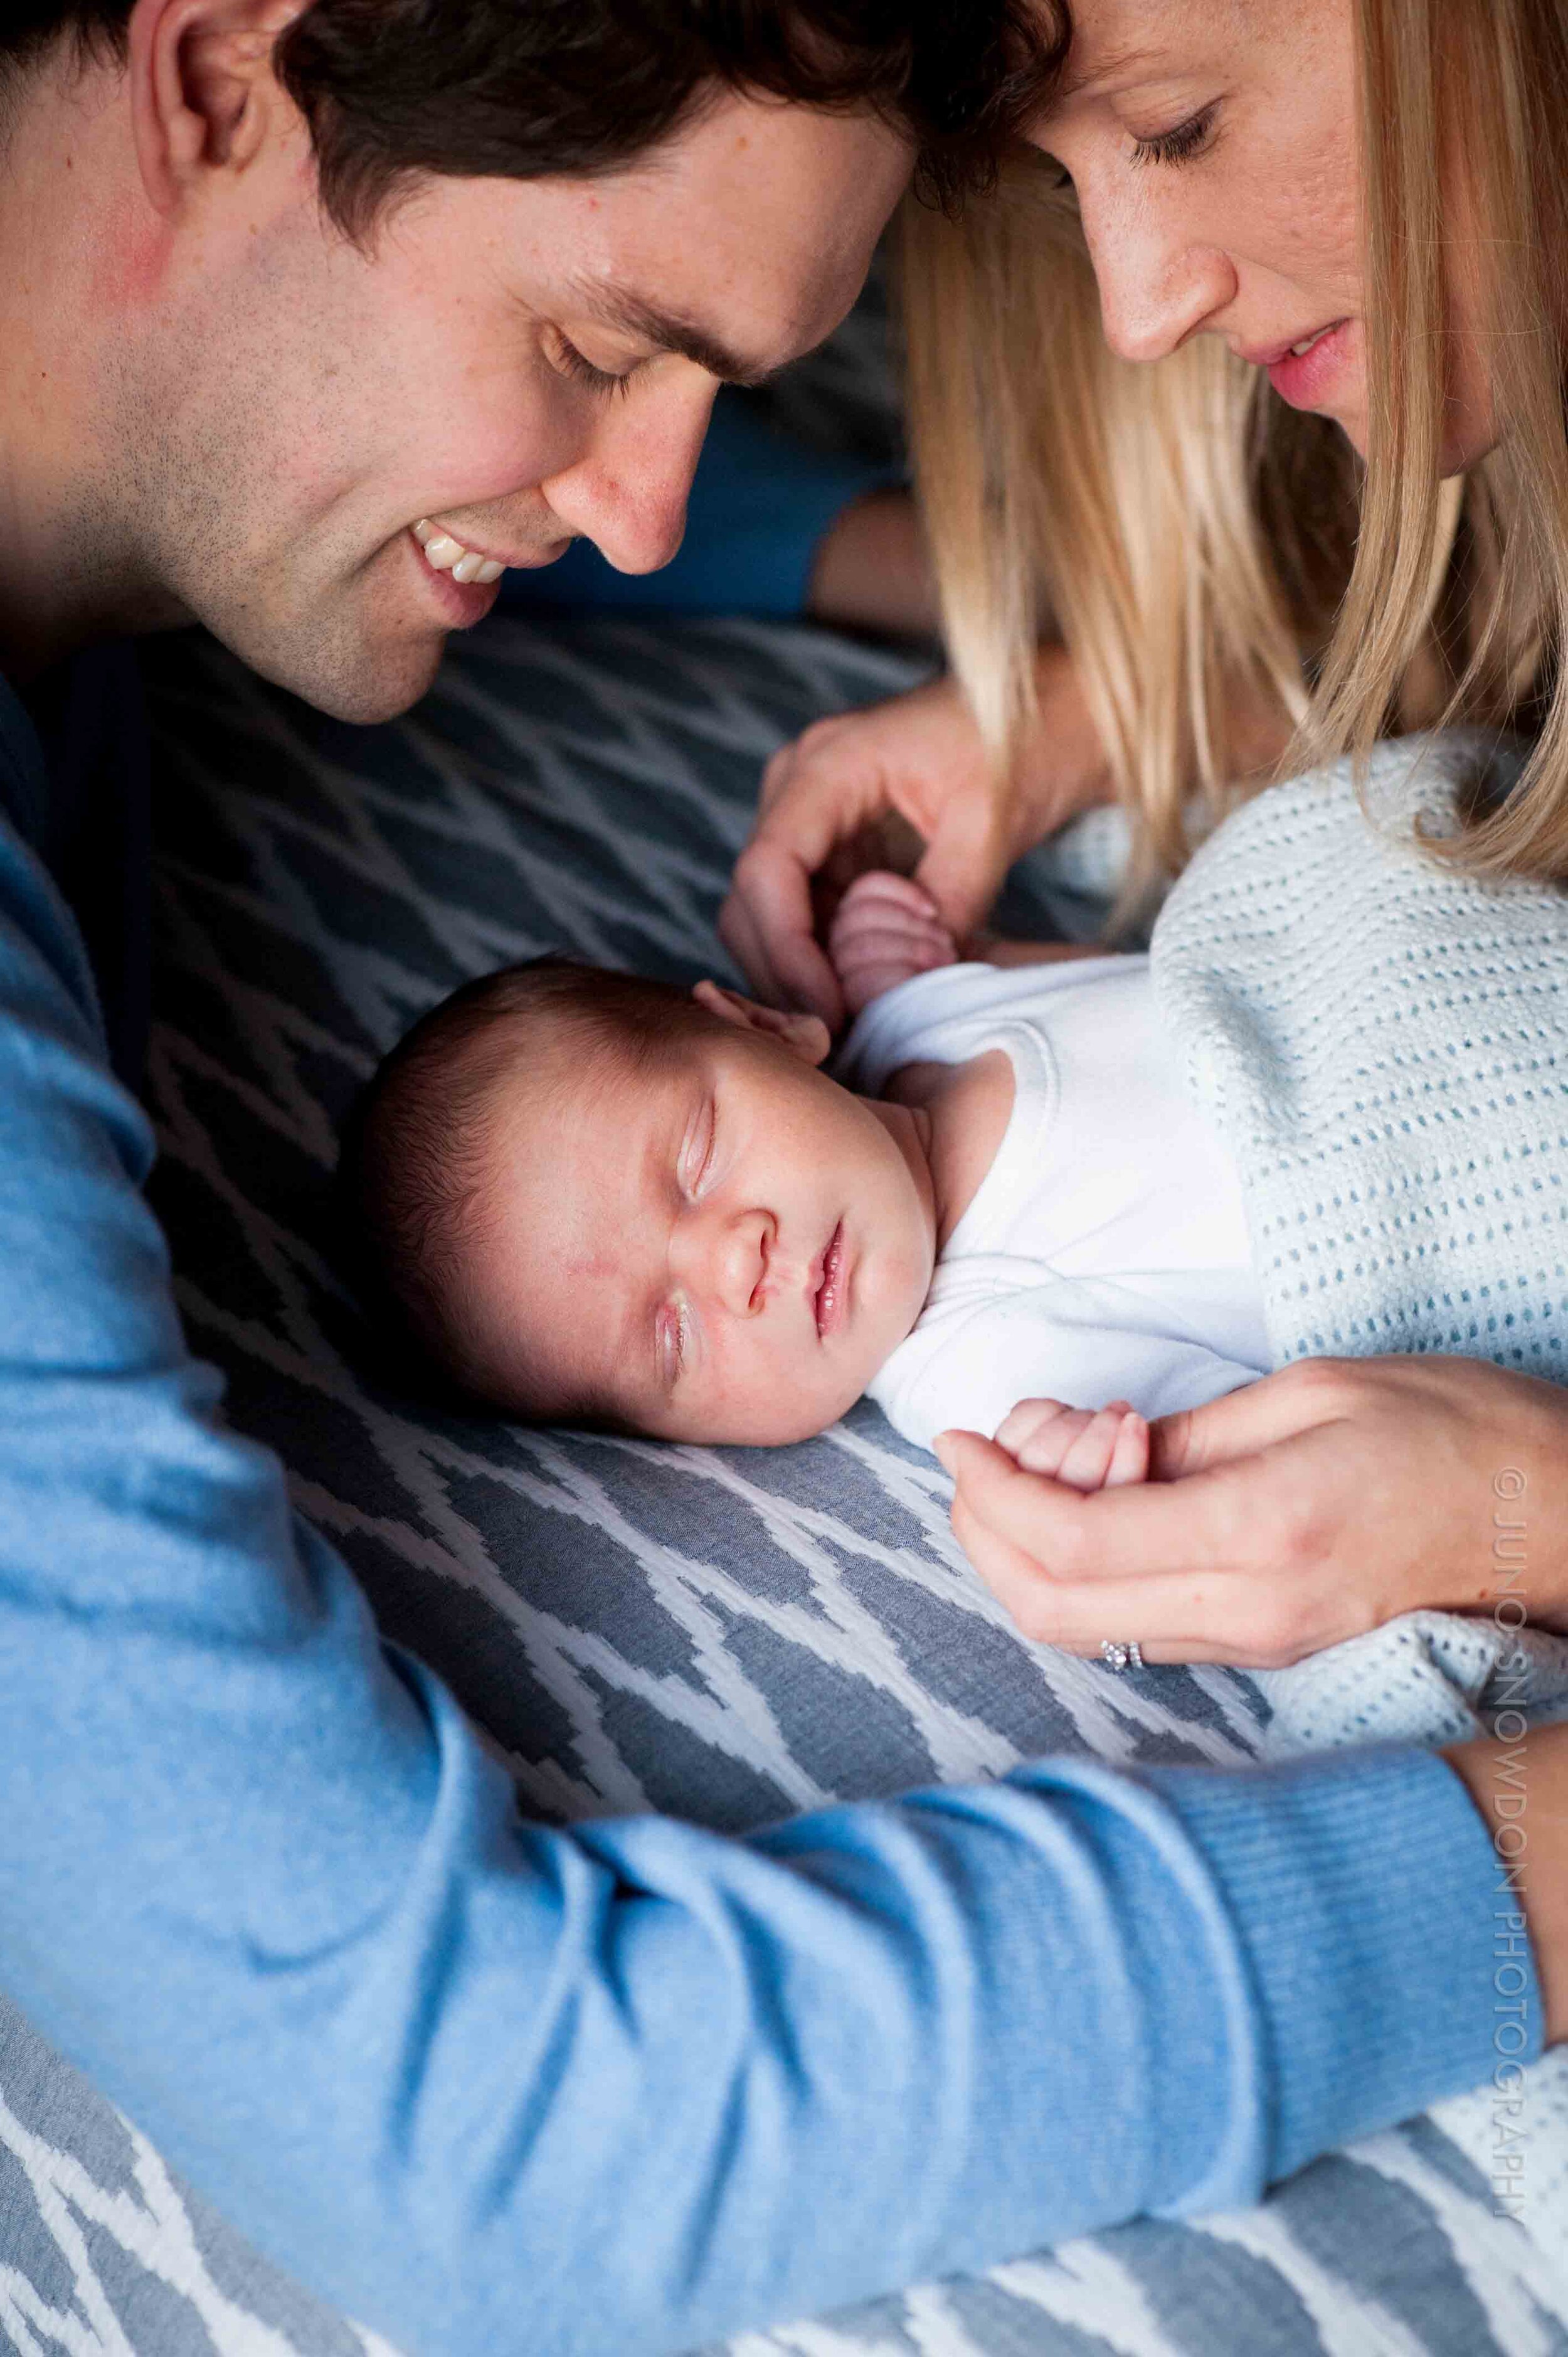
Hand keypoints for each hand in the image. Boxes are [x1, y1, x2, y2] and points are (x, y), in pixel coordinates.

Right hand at [719, 647, 1111, 1027]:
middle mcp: (802, 787)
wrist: (1062, 708)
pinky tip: (867, 997)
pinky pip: (814, 916)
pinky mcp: (840, 847)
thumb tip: (901, 987)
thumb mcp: (992, 824)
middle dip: (786, 976)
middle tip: (836, 1039)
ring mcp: (816, 818)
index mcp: (827, 765)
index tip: (828, 1012)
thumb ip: (944, 904)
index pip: (767, 870)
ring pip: (774, 918)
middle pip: (752, 901)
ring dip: (806, 976)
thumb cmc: (1032, 738)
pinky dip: (831, 962)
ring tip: (856, 1027)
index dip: (787, 952)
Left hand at [934, 1355, 1567, 1666]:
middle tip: (979, 1456)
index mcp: (1262, 1533)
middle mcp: (1250, 1610)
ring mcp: (1258, 1643)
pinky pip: (1136, 1630)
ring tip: (1040, 1468)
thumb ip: (1191, 1435)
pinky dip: (1082, 1575)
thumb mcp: (1316, 1393)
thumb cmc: (1458, 1431)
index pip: (1074, 1542)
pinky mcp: (1267, 1649)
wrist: (1558, 1520)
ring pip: (1084, 1632)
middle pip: (1054, 1607)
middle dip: (986, 1532)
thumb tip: (1087, 1450)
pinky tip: (1096, 1504)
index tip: (962, 1437)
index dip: (993, 1491)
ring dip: (1025, 1557)